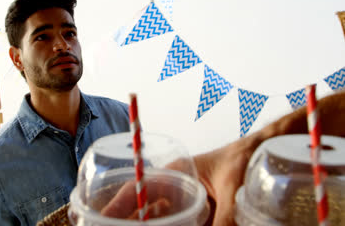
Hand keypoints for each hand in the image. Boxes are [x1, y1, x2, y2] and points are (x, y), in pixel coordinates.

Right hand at [100, 135, 260, 225]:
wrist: (270, 154)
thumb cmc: (247, 156)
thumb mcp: (233, 187)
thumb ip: (225, 219)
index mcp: (174, 173)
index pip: (136, 189)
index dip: (116, 205)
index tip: (102, 220)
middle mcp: (176, 190)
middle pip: (144, 211)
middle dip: (130, 222)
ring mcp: (188, 205)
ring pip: (161, 221)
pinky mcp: (202, 217)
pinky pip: (181, 224)